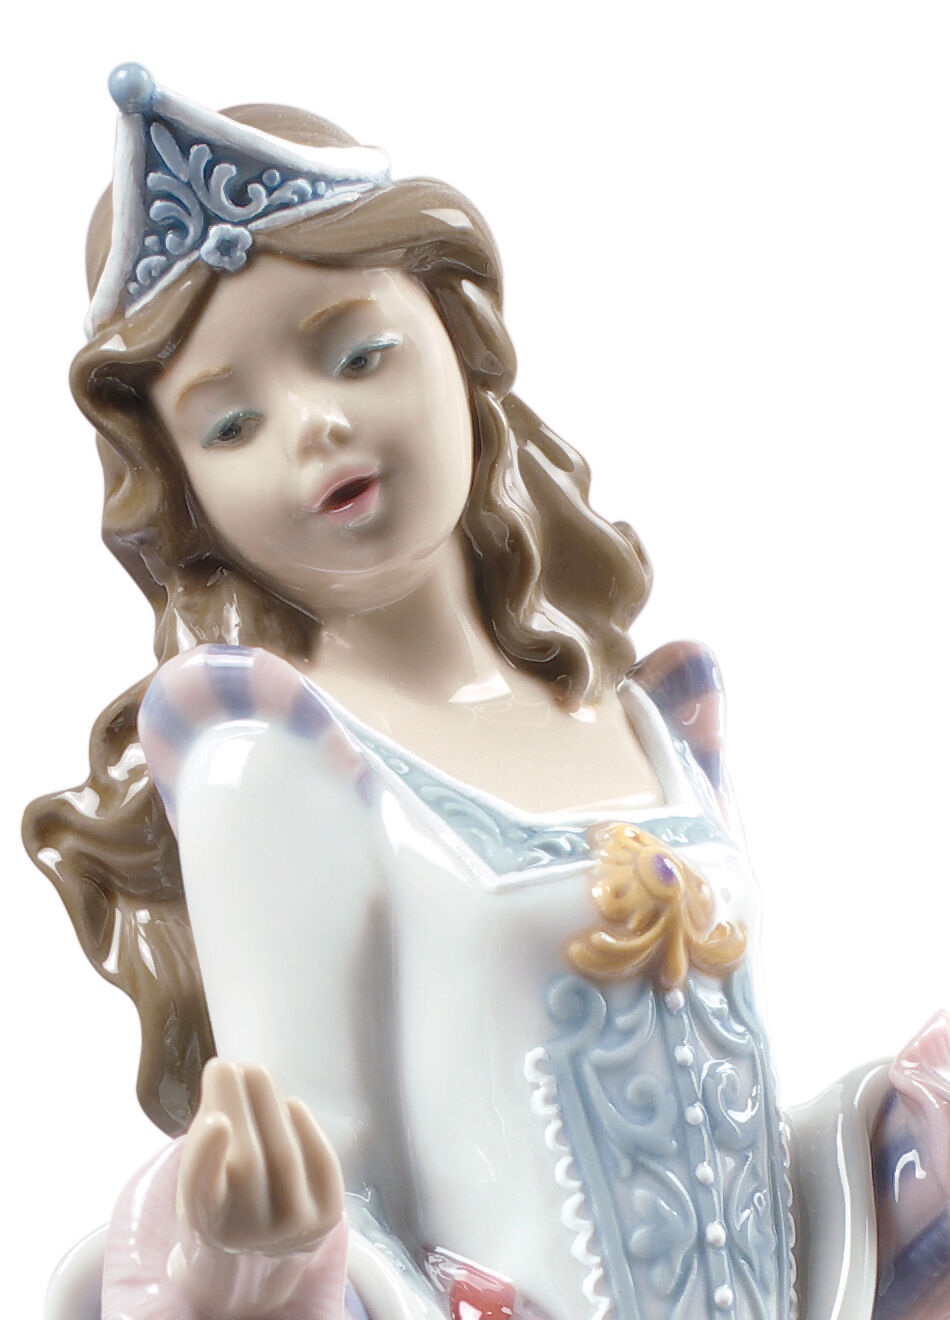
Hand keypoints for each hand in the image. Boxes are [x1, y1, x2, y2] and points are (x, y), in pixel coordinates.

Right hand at [177, 1059, 343, 1257]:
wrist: (258, 1251)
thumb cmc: (221, 1195)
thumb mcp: (200, 1171)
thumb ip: (207, 1129)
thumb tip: (227, 1073)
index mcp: (206, 1225)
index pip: (204, 1194)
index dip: (209, 1158)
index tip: (216, 1121)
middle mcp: (249, 1234)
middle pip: (248, 1161)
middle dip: (238, 1102)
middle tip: (228, 1066)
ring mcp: (294, 1229)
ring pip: (285, 1154)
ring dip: (269, 1103)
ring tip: (254, 1073)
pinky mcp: (328, 1216)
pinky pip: (320, 1157)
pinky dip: (303, 1123)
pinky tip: (288, 1104)